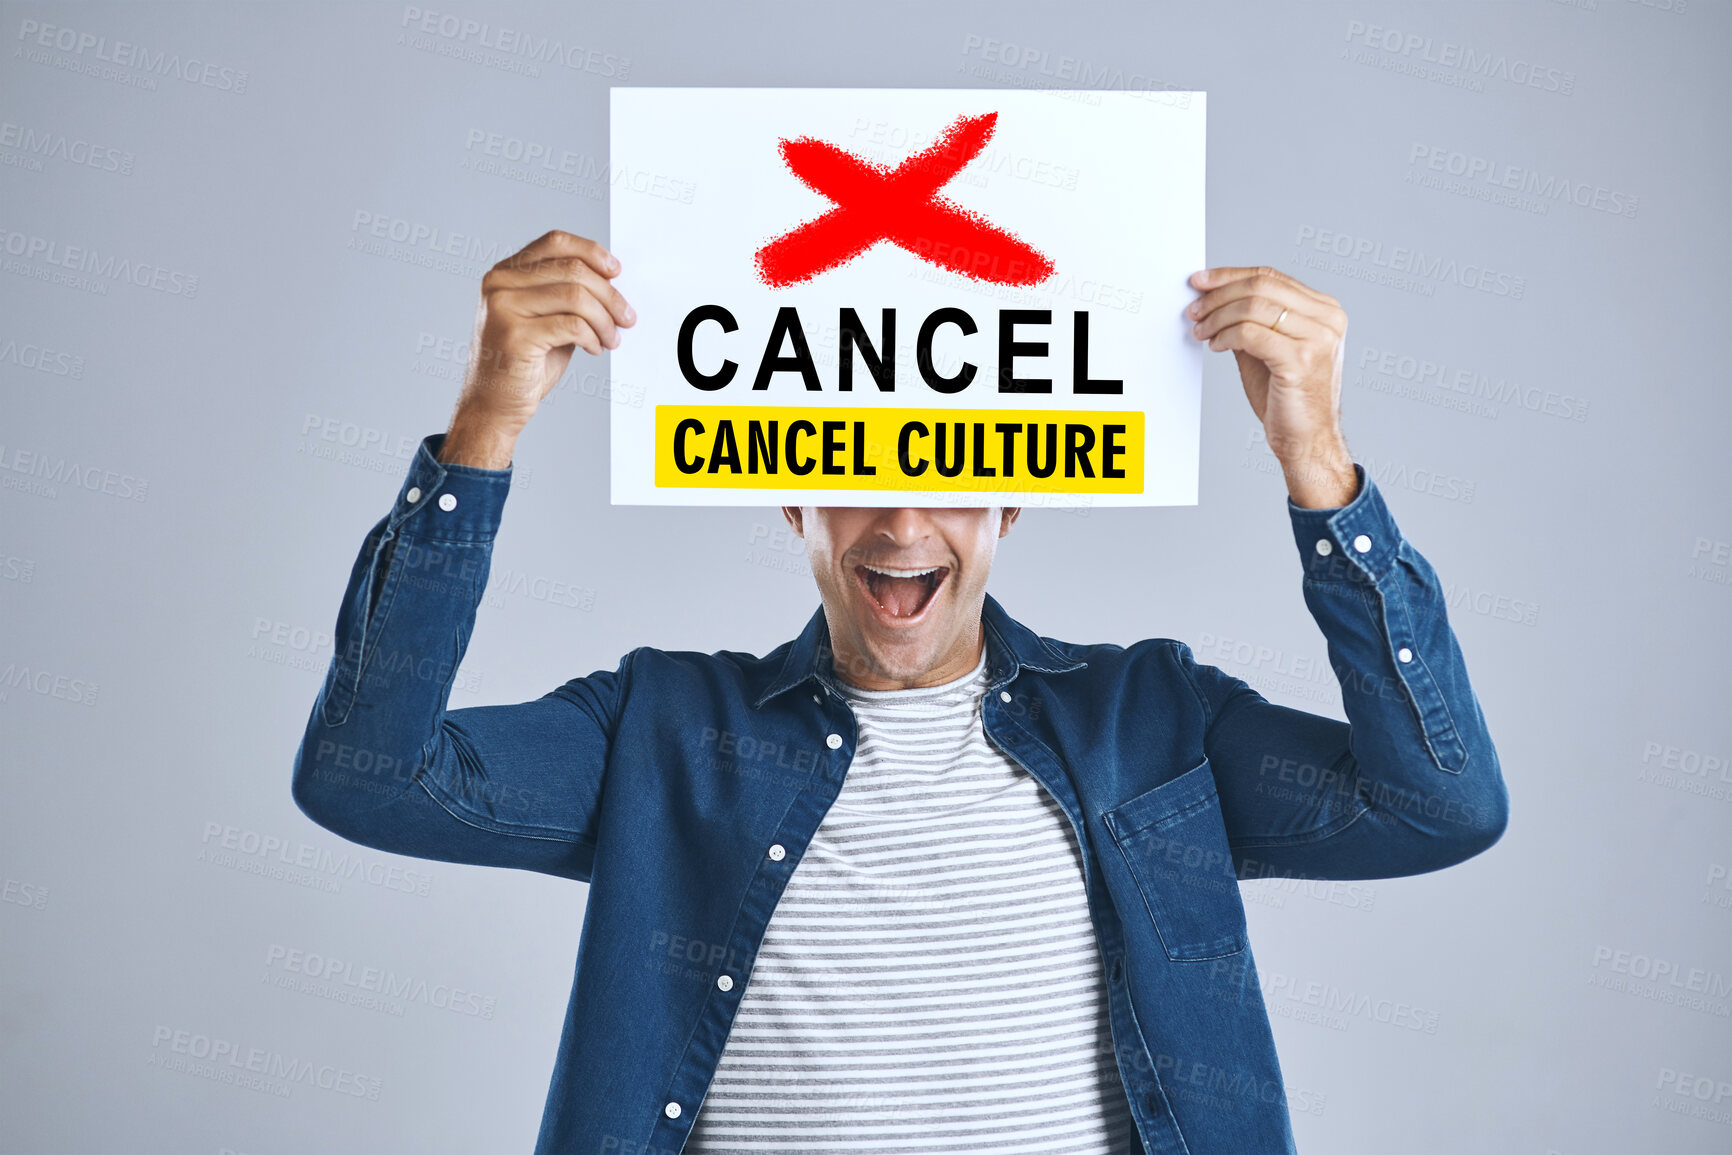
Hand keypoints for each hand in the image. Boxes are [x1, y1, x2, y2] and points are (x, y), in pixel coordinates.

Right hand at [441, 230, 635, 468]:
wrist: (492, 404)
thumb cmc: (523, 363)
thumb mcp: (545, 318)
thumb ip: (567, 294)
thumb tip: (610, 281)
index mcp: (505, 273)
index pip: (555, 243)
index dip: (591, 252)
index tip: (616, 272)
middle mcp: (499, 284)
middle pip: (573, 270)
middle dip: (610, 295)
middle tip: (626, 318)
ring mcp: (504, 308)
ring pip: (576, 296)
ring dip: (605, 319)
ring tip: (611, 338)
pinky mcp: (515, 336)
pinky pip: (572, 326)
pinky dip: (593, 337)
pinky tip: (594, 348)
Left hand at [1187, 265, 1356, 507]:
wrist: (1307, 439)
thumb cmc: (1288, 397)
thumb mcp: (1267, 348)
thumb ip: (1249, 320)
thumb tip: (1213, 298)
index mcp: (1324, 310)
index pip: (1270, 277)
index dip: (1229, 275)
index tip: (1200, 281)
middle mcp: (1327, 319)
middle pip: (1261, 286)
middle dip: (1218, 295)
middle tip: (1194, 310)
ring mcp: (1318, 338)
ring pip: (1253, 307)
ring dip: (1218, 317)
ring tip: (1201, 331)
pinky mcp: (1301, 359)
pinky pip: (1250, 334)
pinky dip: (1226, 336)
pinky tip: (1216, 346)